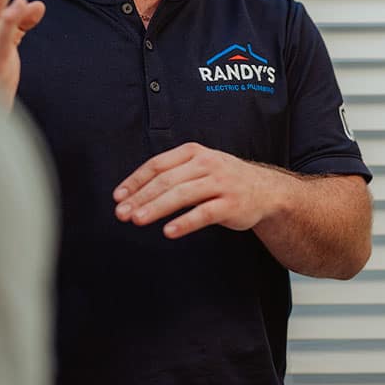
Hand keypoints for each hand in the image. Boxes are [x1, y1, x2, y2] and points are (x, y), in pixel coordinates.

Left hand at [113, 142, 282, 238]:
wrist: (266, 190)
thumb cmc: (222, 179)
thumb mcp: (198, 166)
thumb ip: (171, 174)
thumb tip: (133, 193)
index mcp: (192, 152)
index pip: (157, 165)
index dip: (135, 181)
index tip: (118, 197)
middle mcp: (206, 164)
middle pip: (166, 181)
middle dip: (140, 197)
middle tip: (121, 213)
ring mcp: (220, 184)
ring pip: (182, 195)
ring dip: (156, 208)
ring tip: (137, 220)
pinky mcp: (231, 205)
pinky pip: (204, 214)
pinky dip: (185, 222)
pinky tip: (168, 231)